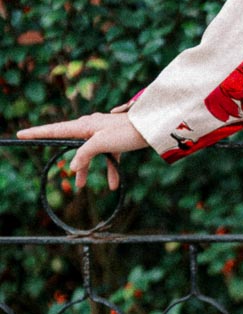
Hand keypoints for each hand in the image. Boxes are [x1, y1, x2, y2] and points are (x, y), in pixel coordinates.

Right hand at [16, 111, 149, 191]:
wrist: (151, 127)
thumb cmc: (127, 132)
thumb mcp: (103, 143)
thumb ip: (85, 153)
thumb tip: (72, 166)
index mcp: (84, 126)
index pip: (55, 130)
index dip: (37, 133)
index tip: (21, 134)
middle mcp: (91, 127)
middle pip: (74, 146)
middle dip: (69, 161)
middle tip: (56, 170)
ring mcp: (103, 134)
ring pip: (90, 154)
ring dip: (86, 170)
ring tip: (81, 187)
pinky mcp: (115, 140)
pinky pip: (108, 156)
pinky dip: (109, 170)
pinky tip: (113, 186)